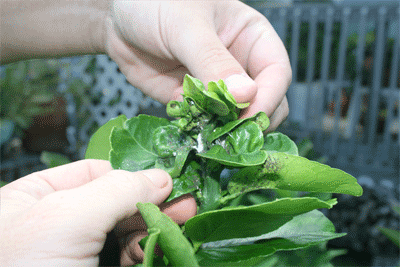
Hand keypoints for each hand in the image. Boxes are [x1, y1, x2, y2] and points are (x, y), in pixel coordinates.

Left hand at [0, 160, 196, 265]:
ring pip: (128, 230)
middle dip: (152, 203)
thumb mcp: (66, 218)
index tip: (165, 181)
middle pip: (118, 201)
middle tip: (186, 206)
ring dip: (155, 229)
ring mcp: (80, 251)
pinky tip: (160, 249)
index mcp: (38, 196)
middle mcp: (60, 221)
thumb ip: (116, 190)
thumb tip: (161, 178)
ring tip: (178, 228)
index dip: (131, 175)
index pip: (95, 172)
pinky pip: (130, 255)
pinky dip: (148, 251)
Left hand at [107, 0, 290, 130]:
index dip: (269, 96)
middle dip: (253, 120)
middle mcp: (240, 65)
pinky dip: (203, 132)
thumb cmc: (156, 3)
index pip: (276, 73)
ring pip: (237, 118)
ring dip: (227, 131)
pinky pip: (207, 123)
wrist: (118, 17)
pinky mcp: (194, 102)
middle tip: (232, 133)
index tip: (251, 115)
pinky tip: (191, 131)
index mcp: (252, 38)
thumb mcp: (187, 26)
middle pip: (265, 101)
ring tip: (210, 136)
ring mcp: (217, 86)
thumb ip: (213, 60)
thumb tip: (246, 95)